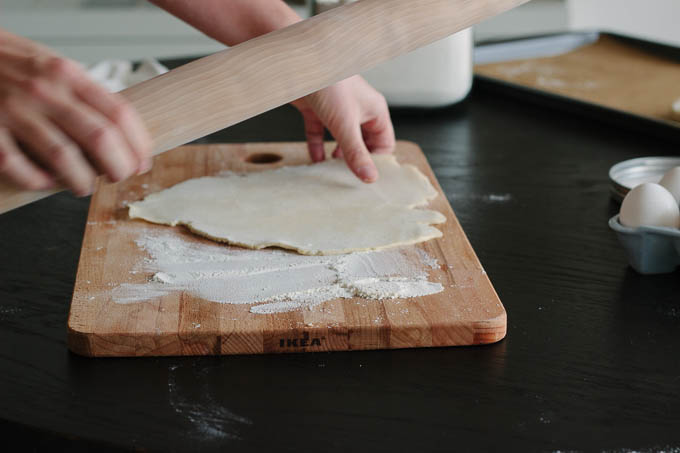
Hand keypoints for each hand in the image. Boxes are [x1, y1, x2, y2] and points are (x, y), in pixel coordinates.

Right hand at [0, 31, 150, 195]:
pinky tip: (45, 182)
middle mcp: (45, 91)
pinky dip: (38, 182)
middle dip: (120, 167)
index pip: (120, 114)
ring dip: (83, 181)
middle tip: (120, 176)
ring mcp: (15, 111)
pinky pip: (20, 168)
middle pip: (101, 139)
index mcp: (68, 74)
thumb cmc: (10, 63)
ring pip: (66, 159)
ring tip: (84, 185)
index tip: (143, 161)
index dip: (139, 145)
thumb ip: (84, 95)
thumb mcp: (54, 66)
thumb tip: (122, 133)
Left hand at [292, 75, 394, 182]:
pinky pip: (319, 133)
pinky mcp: (316, 109)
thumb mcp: (345, 124)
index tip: (367, 178)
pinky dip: (317, 147)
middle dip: (356, 160)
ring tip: (331, 172)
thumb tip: (369, 177)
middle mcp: (357, 111)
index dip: (377, 161)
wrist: (298, 62)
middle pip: (362, 143)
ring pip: (340, 140)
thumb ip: (355, 152)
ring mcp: (336, 110)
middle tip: (348, 179)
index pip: (384, 143)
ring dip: (336, 156)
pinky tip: (314, 160)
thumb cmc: (329, 82)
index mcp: (374, 111)